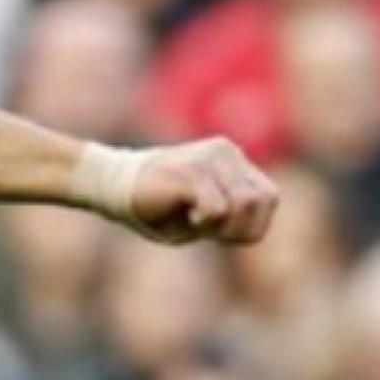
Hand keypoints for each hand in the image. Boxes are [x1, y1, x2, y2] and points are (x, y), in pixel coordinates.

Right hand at [129, 137, 278, 244]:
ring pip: (244, 205)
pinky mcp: (192, 171)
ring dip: (220, 224)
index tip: (211, 225)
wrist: (111, 188)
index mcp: (234, 161)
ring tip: (194, 217)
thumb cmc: (157, 209)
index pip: (268, 199)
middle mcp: (227, 152)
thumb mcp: (202, 217)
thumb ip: (233, 214)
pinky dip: (203, 222)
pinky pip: (217, 209)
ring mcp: (211, 157)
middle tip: (202, 224)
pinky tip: (185, 213)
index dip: (244, 225)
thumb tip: (249, 209)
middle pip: (262, 202)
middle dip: (234, 227)